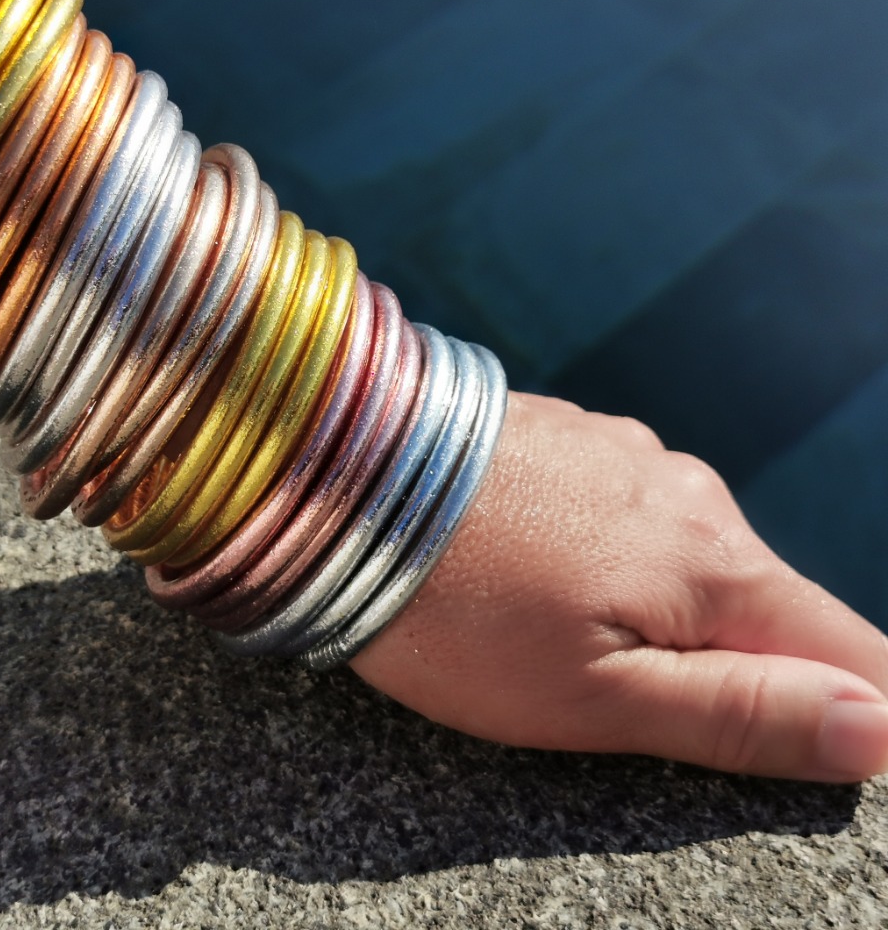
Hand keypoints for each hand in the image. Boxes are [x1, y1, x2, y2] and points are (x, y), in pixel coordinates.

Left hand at [353, 392, 887, 782]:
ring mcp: (624, 452)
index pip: (855, 651)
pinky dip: (601, 551)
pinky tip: (527, 565)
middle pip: (768, 603)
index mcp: (714, 564)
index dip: (850, 713)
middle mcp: (688, 491)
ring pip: (686, 553)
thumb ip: (740, 712)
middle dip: (730, 660)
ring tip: (552, 627)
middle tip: (615, 692)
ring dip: (655, 602)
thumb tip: (877, 730)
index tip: (775, 734)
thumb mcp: (592, 697)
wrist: (336, 478)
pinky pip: (623, 509)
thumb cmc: (454, 610)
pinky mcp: (568, 437)